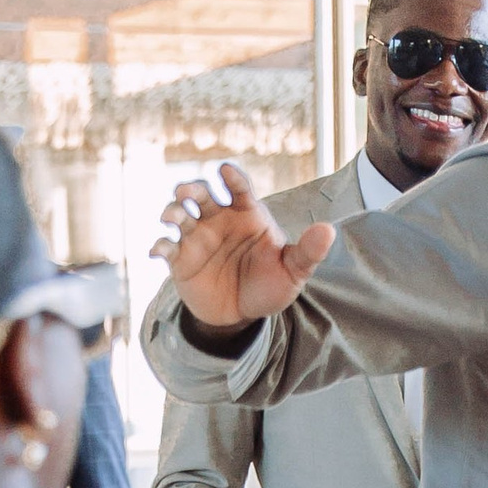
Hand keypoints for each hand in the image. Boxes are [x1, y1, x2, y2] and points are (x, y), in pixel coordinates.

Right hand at [154, 163, 334, 330]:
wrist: (244, 315)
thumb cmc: (269, 285)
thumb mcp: (293, 271)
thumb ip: (307, 251)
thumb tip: (329, 231)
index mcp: (246, 214)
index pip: (238, 187)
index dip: (232, 177)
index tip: (226, 172)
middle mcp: (218, 220)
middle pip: (201, 193)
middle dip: (192, 188)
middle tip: (188, 192)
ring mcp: (197, 237)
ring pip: (178, 214)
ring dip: (172, 211)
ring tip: (173, 218)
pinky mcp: (180, 259)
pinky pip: (165, 248)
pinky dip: (159, 246)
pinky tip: (158, 252)